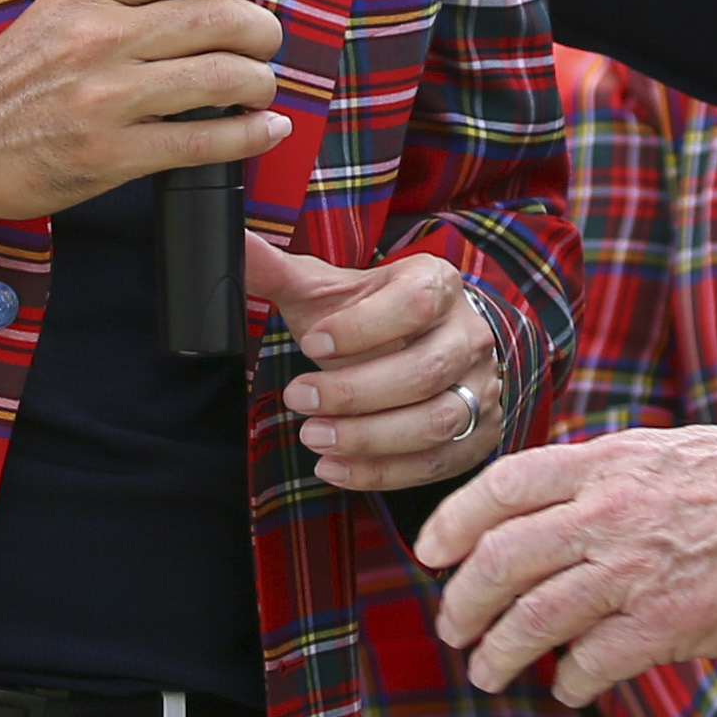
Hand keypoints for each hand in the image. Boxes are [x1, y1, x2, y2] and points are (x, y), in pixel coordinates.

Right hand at [0, 0, 288, 223]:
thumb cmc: (11, 78)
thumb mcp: (61, 9)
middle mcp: (101, 36)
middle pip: (220, 16)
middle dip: (263, 30)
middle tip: (265, 42)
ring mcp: (106, 97)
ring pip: (224, 77)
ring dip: (261, 83)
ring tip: (260, 88)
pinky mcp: (110, 154)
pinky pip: (204, 142)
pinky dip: (250, 136)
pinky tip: (264, 131)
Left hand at [250, 235, 505, 488]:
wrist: (427, 341)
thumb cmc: (372, 315)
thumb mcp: (329, 288)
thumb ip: (280, 272)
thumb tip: (234, 244)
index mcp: (438, 284)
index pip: (414, 304)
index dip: (362, 328)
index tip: (310, 345)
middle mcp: (470, 334)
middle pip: (424, 371)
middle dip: (354, 392)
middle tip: (298, 397)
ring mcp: (482, 386)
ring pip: (436, 422)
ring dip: (369, 438)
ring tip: (313, 437)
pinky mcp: (481, 433)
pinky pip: (437, 462)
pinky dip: (383, 471)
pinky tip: (335, 466)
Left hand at [415, 423, 716, 705]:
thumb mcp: (667, 451)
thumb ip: (604, 478)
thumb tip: (550, 513)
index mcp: (607, 462)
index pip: (501, 487)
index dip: (453, 523)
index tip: (431, 553)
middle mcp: (608, 513)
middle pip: (499, 561)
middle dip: (461, 602)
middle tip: (451, 627)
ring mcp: (633, 572)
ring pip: (531, 620)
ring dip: (497, 654)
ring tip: (487, 671)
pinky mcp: (664, 626)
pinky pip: (589, 663)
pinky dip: (568, 682)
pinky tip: (569, 688)